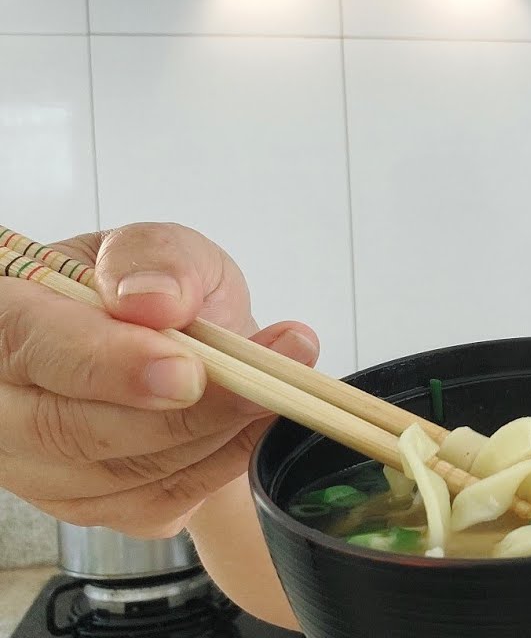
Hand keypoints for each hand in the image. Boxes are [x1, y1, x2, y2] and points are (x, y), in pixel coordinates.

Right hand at [0, 223, 319, 538]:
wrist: (185, 346)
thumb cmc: (158, 293)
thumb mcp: (163, 248)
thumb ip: (156, 258)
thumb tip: (156, 300)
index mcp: (4, 317)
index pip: (32, 346)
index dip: (110, 364)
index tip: (189, 370)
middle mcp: (4, 403)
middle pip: (71, 430)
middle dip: (181, 414)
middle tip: (263, 386)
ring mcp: (38, 467)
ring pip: (122, 473)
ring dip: (214, 435)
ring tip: (280, 387)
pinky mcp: (90, 506)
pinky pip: (157, 500)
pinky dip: (221, 462)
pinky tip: (256, 423)